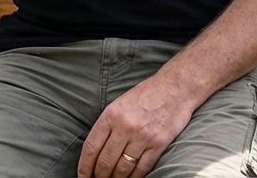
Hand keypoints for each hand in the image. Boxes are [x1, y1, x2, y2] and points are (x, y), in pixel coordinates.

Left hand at [76, 77, 194, 176]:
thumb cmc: (145, 95)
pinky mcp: (158, 144)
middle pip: (105, 161)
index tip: (82, 175)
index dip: (84, 166)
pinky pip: (142, 168)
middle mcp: (124, 126)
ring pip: (122, 168)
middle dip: (98, 176)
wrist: (174, 88)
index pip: (91, 147)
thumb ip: (107, 124)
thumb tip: (96, 150)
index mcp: (110, 115)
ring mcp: (142, 136)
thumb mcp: (119, 104)